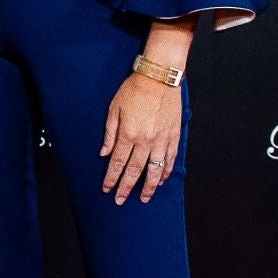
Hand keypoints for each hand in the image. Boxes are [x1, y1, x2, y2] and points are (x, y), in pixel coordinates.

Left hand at [100, 75, 181, 205]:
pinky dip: (166, 172)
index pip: (118, 163)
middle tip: (121, 200)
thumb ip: (110, 133)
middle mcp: (145, 140)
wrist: (159, 78)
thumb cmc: (135, 89)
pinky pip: (170, 159)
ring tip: (144, 198)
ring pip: (155, 170)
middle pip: (135, 170)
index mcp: (128, 134)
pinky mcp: (174, 136)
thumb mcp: (114, 108)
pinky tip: (162, 180)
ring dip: (149, 187)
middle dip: (126, 187)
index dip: (111, 178)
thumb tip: (104, 152)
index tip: (107, 189)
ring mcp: (161, 140)